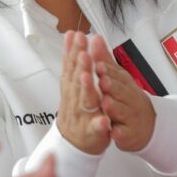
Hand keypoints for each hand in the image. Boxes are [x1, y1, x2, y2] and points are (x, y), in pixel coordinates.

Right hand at [57, 31, 110, 154]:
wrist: (73, 142)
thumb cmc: (76, 108)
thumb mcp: (75, 80)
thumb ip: (75, 58)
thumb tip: (72, 34)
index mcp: (72, 85)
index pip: (72, 64)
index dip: (73, 49)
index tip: (75, 35)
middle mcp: (75, 98)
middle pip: (76, 79)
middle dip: (79, 64)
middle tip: (82, 50)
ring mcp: (82, 114)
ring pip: (85, 101)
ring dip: (86, 89)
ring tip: (87, 76)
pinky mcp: (92, 131)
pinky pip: (96, 128)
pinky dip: (100, 124)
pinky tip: (104, 120)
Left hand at [90, 36, 155, 152]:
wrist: (146, 124)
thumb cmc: (127, 97)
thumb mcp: (117, 76)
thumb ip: (104, 58)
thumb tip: (94, 36)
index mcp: (123, 83)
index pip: (116, 75)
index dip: (107, 70)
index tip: (98, 64)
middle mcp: (129, 97)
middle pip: (121, 91)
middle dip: (111, 86)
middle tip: (103, 81)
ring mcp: (130, 116)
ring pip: (122, 111)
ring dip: (114, 107)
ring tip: (106, 103)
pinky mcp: (129, 134)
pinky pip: (125, 133)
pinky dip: (120, 132)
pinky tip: (114, 132)